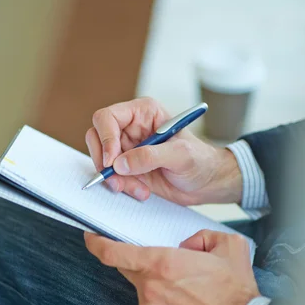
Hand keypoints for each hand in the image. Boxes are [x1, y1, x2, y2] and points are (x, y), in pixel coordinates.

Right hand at [85, 97, 241, 204]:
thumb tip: (120, 163)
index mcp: (144, 113)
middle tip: (118, 180)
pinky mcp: (128, 168)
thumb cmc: (200, 161)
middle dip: (105, 162)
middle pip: (97, 137)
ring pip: (102, 160)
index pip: (108, 117)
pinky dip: (122, 187)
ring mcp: (128, 148)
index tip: (112, 161)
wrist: (207, 183)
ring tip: (139, 189)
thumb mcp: (181, 155)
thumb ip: (150, 156)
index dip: (105, 138)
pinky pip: (112, 176)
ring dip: (115, 179)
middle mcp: (131, 128)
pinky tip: (142, 191)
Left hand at [85, 229, 258, 304]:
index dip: (97, 243)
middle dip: (138, 262)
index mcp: (163, 264)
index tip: (91, 237)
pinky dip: (160, 303)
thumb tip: (185, 246)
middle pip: (128, 269)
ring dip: (155, 284)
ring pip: (142, 290)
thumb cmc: (236, 291)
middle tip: (161, 263)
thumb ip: (199, 236)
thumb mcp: (226, 245)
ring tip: (186, 290)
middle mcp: (151, 289)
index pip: (114, 253)